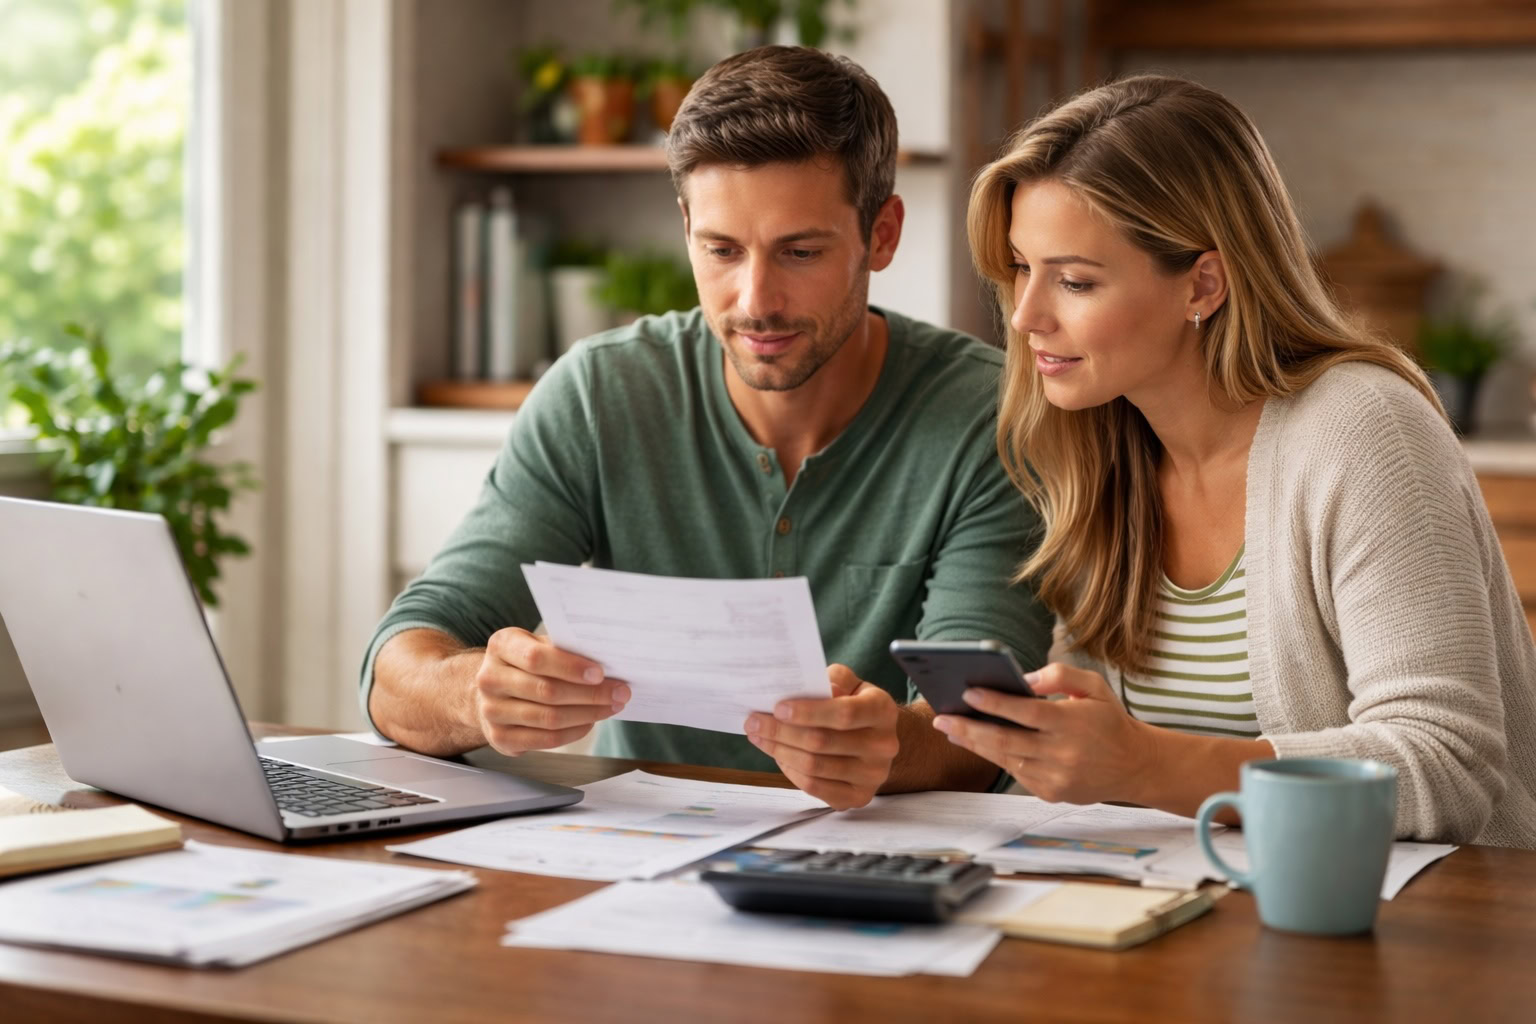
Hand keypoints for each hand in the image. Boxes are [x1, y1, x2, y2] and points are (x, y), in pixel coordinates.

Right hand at [472, 627, 629, 755]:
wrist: (493, 690)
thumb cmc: (525, 663)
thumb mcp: (538, 644)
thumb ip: (564, 649)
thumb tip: (607, 663)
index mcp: (501, 646)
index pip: (536, 658)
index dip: (571, 667)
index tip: (600, 673)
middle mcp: (490, 678)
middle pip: (547, 691)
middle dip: (590, 694)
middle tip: (620, 693)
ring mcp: (491, 711)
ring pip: (549, 718)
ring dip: (587, 714)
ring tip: (611, 707)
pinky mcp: (500, 737)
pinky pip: (545, 739)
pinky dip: (574, 732)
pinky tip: (590, 722)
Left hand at [744, 665, 899, 810]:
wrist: (877, 739)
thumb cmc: (856, 704)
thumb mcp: (850, 682)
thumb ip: (831, 679)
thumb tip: (805, 689)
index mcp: (883, 711)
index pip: (844, 713)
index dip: (808, 712)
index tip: (778, 708)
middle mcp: (883, 745)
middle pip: (822, 742)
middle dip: (781, 731)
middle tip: (753, 722)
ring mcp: (872, 775)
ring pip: (814, 766)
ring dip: (779, 751)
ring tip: (759, 737)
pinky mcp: (858, 796)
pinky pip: (815, 787)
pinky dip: (790, 771)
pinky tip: (778, 756)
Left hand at [931, 662, 1159, 804]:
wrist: (1135, 765)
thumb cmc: (1109, 720)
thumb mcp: (1094, 687)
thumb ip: (1060, 675)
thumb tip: (1022, 678)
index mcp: (1073, 723)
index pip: (1026, 712)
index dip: (995, 703)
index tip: (968, 692)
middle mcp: (1063, 753)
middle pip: (1007, 741)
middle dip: (969, 728)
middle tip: (942, 717)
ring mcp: (1056, 777)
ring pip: (1006, 759)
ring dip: (975, 744)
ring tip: (951, 729)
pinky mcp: (1051, 793)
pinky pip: (1016, 773)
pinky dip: (996, 757)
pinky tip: (978, 744)